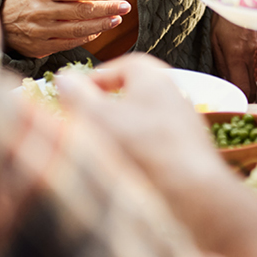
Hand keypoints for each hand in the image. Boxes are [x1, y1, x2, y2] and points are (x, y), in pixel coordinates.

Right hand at [2, 0, 131, 57]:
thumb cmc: (28, 2)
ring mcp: (41, 30)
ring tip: (116, 19)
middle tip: (125, 6)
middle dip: (107, 8)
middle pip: (82, 10)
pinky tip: (99, 31)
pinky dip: (87, 37)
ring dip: (101, 25)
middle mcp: (42, 10)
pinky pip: (70, 42)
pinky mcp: (41, 46)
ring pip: (78, 29)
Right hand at [55, 54, 227, 186]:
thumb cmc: (144, 147)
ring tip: (99, 148)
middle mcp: (174, 94)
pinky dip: (137, 150)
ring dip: (120, 131)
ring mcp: (184, 122)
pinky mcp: (187, 149)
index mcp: (154, 76)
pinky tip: (124, 166)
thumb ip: (77, 96)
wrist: (192, 190)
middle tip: (83, 121)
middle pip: (133, 93)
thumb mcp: (97, 117)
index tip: (74, 94)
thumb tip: (64, 78)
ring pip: (143, 120)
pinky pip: (155, 142)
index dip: (95, 79)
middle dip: (105, 107)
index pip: (122, 66)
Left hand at [212, 15, 256, 100]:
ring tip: (235, 92)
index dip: (239, 100)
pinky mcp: (256, 48)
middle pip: (251, 87)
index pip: (241, 86)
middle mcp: (248, 56)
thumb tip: (222, 79)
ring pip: (253, 79)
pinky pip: (252, 68)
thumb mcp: (214, 40)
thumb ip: (219, 62)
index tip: (233, 105)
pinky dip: (246, 76)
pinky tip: (237, 75)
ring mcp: (255, 52)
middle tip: (236, 105)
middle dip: (246, 99)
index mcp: (236, 55)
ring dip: (246, 88)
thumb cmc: (224, 17)